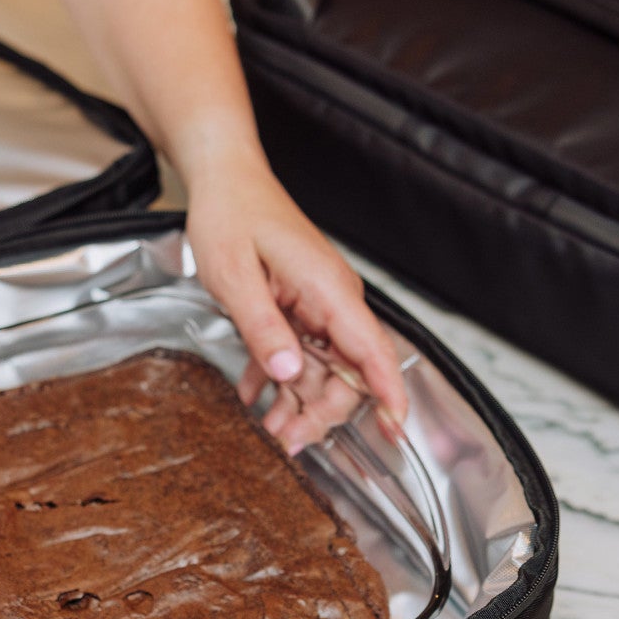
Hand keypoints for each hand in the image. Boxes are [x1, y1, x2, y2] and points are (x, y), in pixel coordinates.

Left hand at [185, 161, 406, 453]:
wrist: (224, 178)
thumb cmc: (231, 214)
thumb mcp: (235, 276)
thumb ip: (262, 327)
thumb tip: (288, 371)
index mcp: (327, 289)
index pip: (373, 350)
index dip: (388, 394)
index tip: (395, 430)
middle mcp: (331, 300)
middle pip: (347, 370)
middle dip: (323, 411)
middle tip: (290, 440)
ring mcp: (316, 304)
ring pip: (322, 367)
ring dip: (299, 401)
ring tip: (271, 428)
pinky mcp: (297, 306)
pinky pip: (298, 351)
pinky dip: (277, 376)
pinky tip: (256, 395)